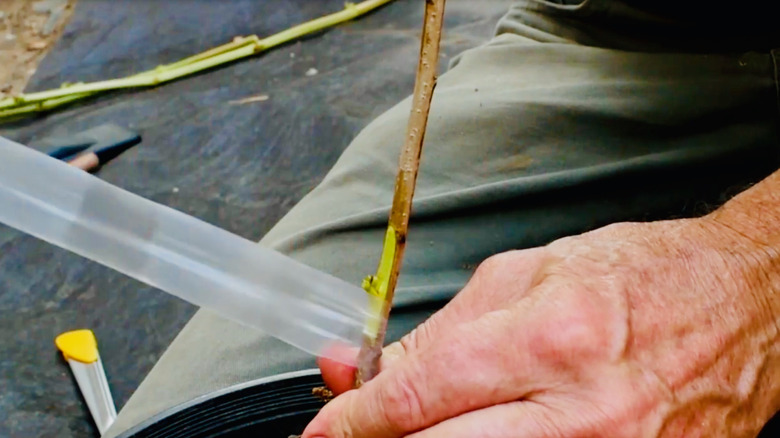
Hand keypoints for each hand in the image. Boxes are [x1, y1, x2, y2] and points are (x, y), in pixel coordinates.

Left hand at [303, 216, 778, 436]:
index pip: (420, 395)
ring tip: (419, 425)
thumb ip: (437, 331)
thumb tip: (358, 367)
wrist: (739, 304)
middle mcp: (581, 412)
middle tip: (350, 437)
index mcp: (549, 338)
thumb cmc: (636, 275)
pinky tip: (482, 429)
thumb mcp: (525, 276)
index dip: (356, 417)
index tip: (326, 426)